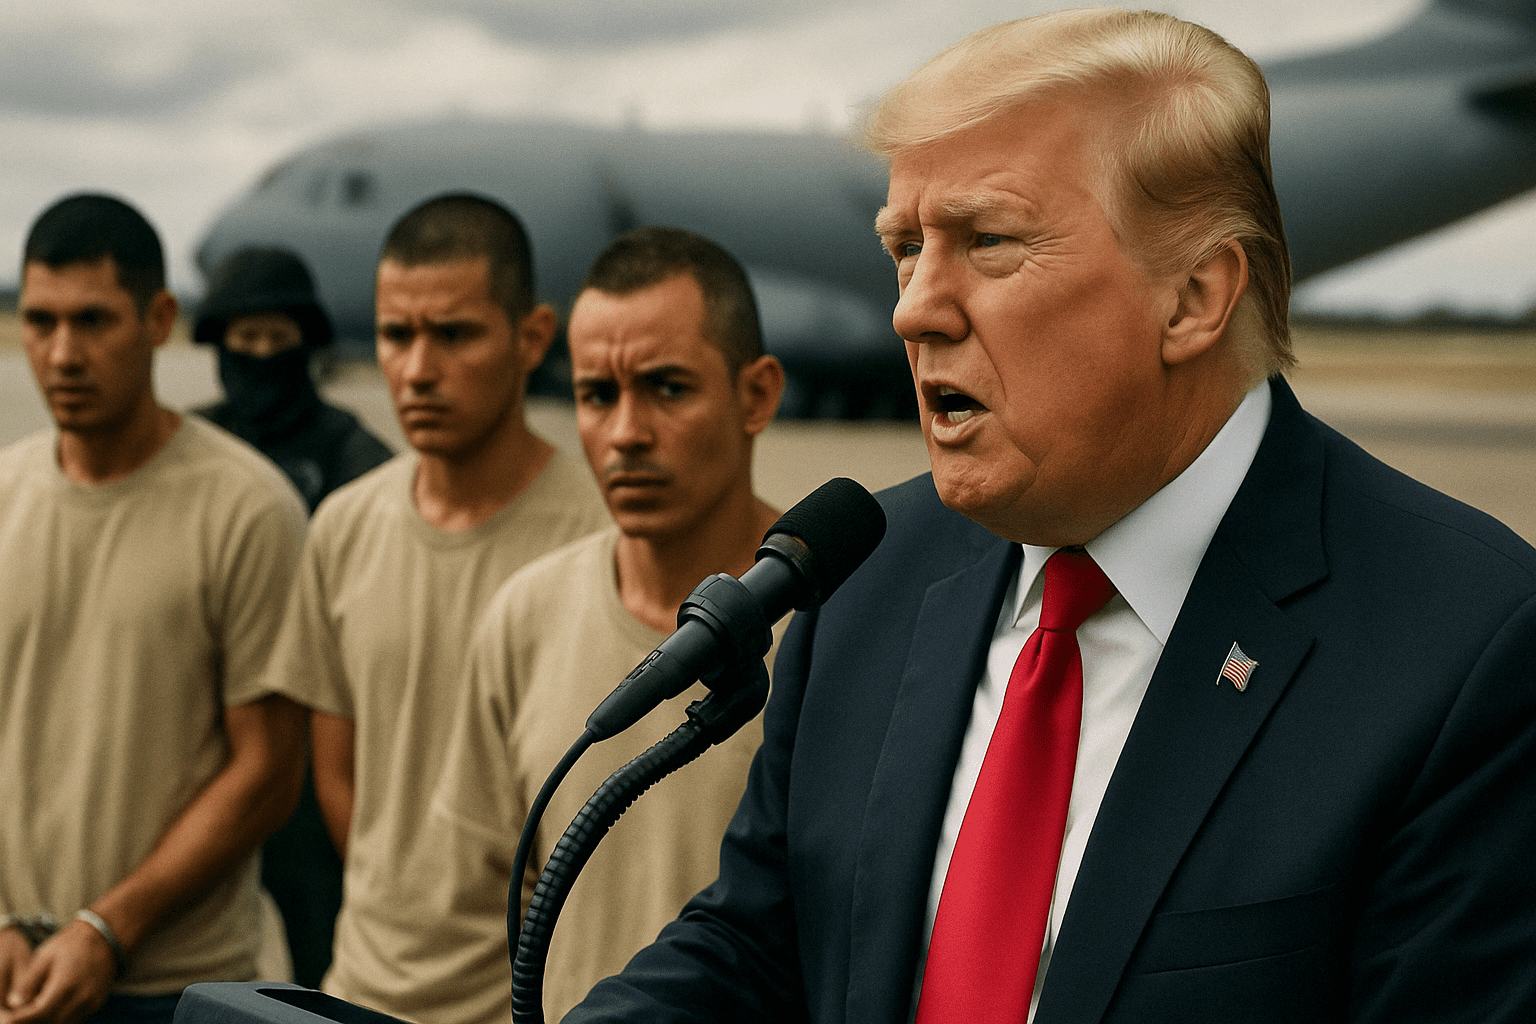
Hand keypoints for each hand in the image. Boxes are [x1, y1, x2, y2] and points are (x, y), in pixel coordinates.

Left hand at [0, 921, 114, 1023]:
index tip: (8, 1019)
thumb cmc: (73, 943)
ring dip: (47, 1021)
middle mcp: (81, 998)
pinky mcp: (96, 1003)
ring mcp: (91, 1002)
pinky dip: (59, 1018)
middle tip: (20, 1015)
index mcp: (66, 985)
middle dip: (33, 1023)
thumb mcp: (45, 956)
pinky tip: (51, 1007)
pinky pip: (74, 1019)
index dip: (21, 1020)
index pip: (39, 1014)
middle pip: (51, 1023)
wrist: (106, 936)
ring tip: (35, 1010)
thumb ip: (28, 981)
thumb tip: (14, 1003)